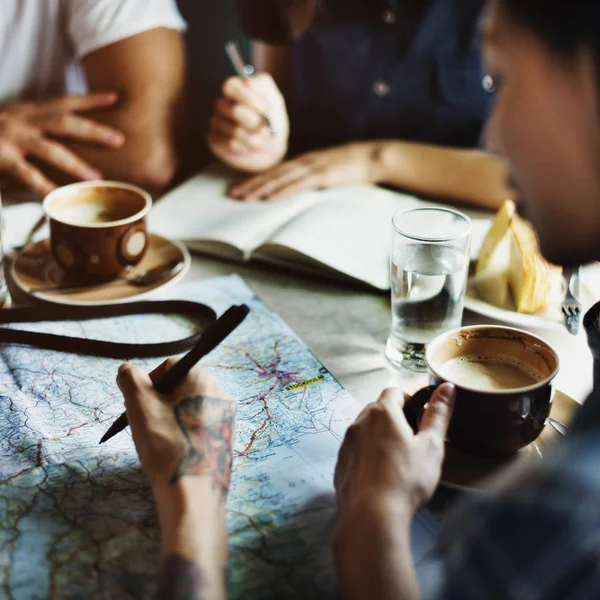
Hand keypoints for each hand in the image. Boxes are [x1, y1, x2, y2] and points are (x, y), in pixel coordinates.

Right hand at [0, 93, 124, 195]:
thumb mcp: (13, 121)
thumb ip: (37, 128)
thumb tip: (68, 140)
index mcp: (27, 110)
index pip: (64, 102)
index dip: (90, 99)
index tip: (115, 97)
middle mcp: (22, 119)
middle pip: (64, 122)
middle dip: (93, 129)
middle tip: (119, 139)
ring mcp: (11, 137)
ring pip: (50, 149)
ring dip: (75, 164)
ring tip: (97, 178)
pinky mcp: (1, 156)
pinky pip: (27, 174)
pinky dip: (44, 187)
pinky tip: (58, 198)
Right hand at [116, 360, 235, 494]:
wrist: (192, 492)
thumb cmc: (165, 444)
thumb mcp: (140, 405)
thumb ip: (130, 380)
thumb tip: (127, 368)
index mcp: (203, 378)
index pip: (169, 368)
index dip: (148, 385)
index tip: (138, 406)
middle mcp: (220, 393)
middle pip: (180, 388)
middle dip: (159, 402)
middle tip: (146, 424)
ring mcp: (226, 416)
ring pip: (189, 408)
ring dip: (170, 418)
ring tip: (159, 440)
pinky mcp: (226, 438)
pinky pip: (199, 426)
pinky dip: (184, 433)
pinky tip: (174, 451)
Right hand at [207, 74, 288, 172]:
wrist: (271, 149)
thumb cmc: (272, 122)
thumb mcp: (275, 100)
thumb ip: (264, 86)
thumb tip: (248, 83)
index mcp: (236, 89)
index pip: (230, 87)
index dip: (249, 99)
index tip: (267, 110)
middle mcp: (223, 104)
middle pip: (235, 111)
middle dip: (256, 123)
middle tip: (267, 129)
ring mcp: (216, 122)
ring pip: (235, 131)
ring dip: (254, 138)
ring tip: (262, 141)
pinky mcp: (214, 140)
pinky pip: (231, 144)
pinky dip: (247, 147)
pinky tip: (249, 147)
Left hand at [229, 142, 381, 199]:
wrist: (373, 157)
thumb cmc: (353, 165)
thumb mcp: (329, 170)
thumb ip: (314, 177)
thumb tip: (301, 187)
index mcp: (305, 161)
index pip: (275, 171)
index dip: (256, 179)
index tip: (240, 187)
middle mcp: (304, 162)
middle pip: (272, 174)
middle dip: (251, 184)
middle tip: (232, 194)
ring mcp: (312, 168)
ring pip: (280, 179)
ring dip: (260, 188)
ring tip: (244, 197)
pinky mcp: (323, 176)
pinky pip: (298, 185)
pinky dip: (282, 191)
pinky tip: (270, 198)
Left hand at [335, 384, 455, 520]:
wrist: (372, 515)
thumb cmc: (407, 479)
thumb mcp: (431, 446)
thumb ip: (439, 414)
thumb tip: (447, 387)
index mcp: (383, 413)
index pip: (394, 392)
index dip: (409, 401)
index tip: (419, 420)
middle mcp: (359, 422)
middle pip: (377, 409)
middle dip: (393, 419)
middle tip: (410, 442)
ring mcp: (346, 443)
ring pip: (364, 429)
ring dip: (378, 436)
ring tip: (395, 461)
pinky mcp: (340, 463)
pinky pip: (354, 450)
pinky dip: (365, 455)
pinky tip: (378, 476)